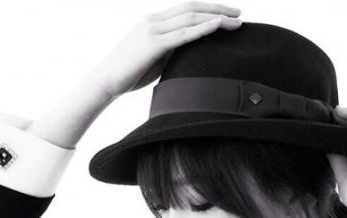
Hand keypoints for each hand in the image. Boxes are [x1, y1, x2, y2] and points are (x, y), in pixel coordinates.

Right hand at [90, 1, 242, 99]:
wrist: (107, 81)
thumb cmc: (130, 73)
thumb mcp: (155, 58)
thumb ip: (171, 50)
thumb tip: (190, 54)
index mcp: (154, 22)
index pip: (186, 9)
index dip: (209, 9)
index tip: (227, 15)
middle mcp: (154, 20)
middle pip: (192, 8)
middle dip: (219, 9)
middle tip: (240, 14)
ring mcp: (153, 30)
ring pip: (191, 18)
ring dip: (216, 18)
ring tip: (236, 23)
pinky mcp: (154, 44)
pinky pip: (183, 34)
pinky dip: (202, 29)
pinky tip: (218, 27)